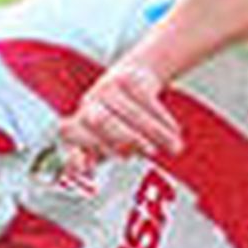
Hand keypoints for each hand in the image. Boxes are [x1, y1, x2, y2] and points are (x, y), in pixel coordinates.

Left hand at [60, 60, 181, 173]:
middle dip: (126, 137)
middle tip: (151, 152)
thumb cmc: (116, 118)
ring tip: (174, 147)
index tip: (91, 167)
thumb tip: (85, 171)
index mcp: (78, 123)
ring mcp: (107, 88)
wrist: (134, 76)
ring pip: (132, 113)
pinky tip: (175, 132)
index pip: (71, 133)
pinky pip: (148, 101)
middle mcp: (89, 104)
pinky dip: (164, 119)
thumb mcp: (103, 139)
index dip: (82, 147)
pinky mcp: (128, 78)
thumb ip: (94, 157)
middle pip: (102, 121)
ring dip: (156, 132)